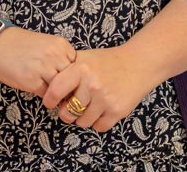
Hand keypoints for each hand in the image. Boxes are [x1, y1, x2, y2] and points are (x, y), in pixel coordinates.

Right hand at [0, 24, 76, 97]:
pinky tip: (36, 87)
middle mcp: (55, 56)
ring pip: (60, 89)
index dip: (71, 75)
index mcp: (61, 45)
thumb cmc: (22, 45)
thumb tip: (72, 78)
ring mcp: (44, 69)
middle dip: (66, 86)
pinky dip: (44, 95)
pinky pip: (46, 95)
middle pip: (71, 79)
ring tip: (49, 90)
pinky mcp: (32, 82)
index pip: (77, 67)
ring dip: (56, 93)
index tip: (64, 78)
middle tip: (60, 90)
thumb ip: (60, 57)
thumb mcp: (47, 44)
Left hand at [42, 46, 159, 132]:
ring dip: (83, 118)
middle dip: (67, 113)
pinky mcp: (117, 111)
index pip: (55, 90)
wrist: (138, 63)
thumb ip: (67, 70)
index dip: (49, 100)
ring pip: (82, 122)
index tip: (50, 103)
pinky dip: (98, 122)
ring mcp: (105, 99)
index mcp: (81, 68)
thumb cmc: (107, 61)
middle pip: (67, 112)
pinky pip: (98, 127)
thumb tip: (47, 86)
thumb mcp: (85, 58)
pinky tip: (101, 110)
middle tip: (71, 107)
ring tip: (89, 106)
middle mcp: (92, 84)